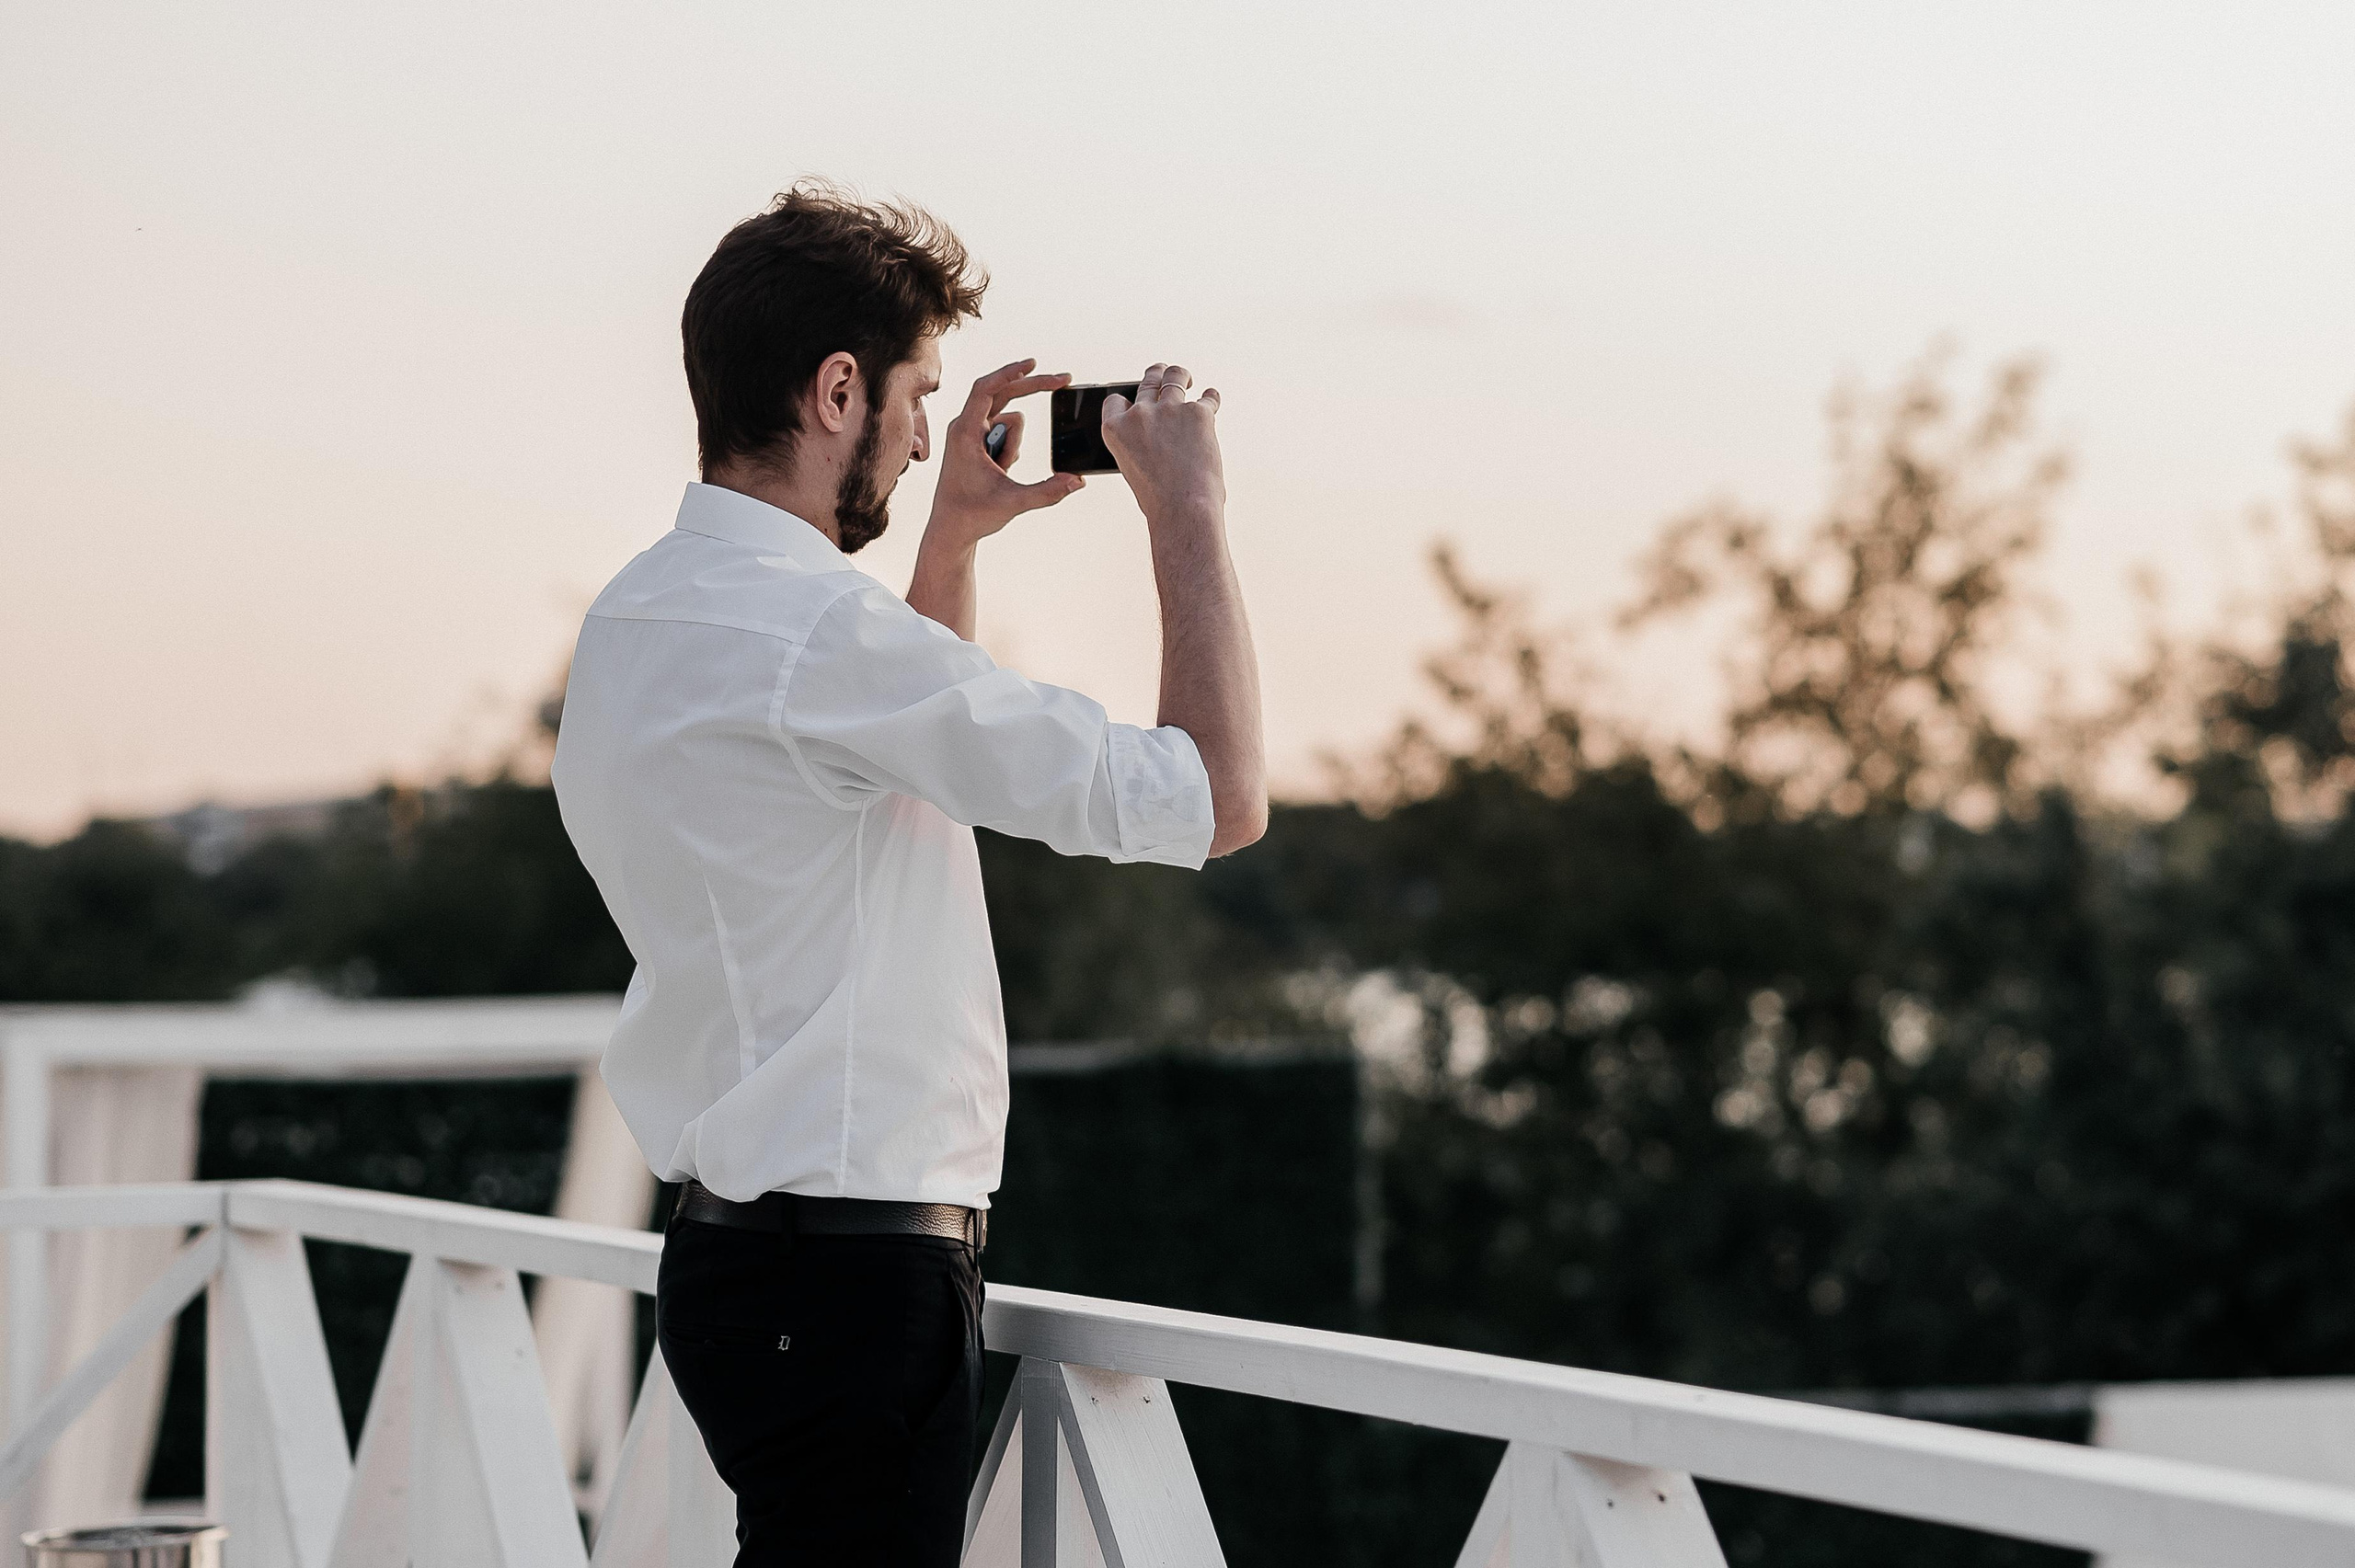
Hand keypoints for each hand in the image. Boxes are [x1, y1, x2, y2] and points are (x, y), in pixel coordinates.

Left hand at [926, 359, 1084, 545]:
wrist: (951, 530)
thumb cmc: (971, 515)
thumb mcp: (1013, 502)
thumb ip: (1047, 492)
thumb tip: (1077, 481)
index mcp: (964, 433)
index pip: (985, 389)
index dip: (1009, 372)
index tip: (1032, 364)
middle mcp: (965, 427)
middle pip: (1003, 393)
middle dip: (1032, 387)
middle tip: (1063, 380)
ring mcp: (971, 433)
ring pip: (1009, 420)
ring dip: (1015, 443)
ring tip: (1002, 472)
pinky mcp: (978, 441)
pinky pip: (1005, 432)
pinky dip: (1011, 449)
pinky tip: (1000, 471)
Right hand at [1101, 363, 1224, 527]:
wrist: (1183, 507)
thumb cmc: (1158, 499)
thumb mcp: (1133, 468)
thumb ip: (1138, 444)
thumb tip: (1157, 435)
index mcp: (1116, 429)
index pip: (1115, 400)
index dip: (1126, 398)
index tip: (1135, 399)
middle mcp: (1140, 414)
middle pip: (1147, 381)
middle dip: (1156, 374)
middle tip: (1163, 373)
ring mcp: (1169, 409)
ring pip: (1175, 377)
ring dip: (1181, 376)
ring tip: (1186, 379)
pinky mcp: (1198, 413)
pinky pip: (1207, 399)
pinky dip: (1210, 399)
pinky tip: (1211, 399)